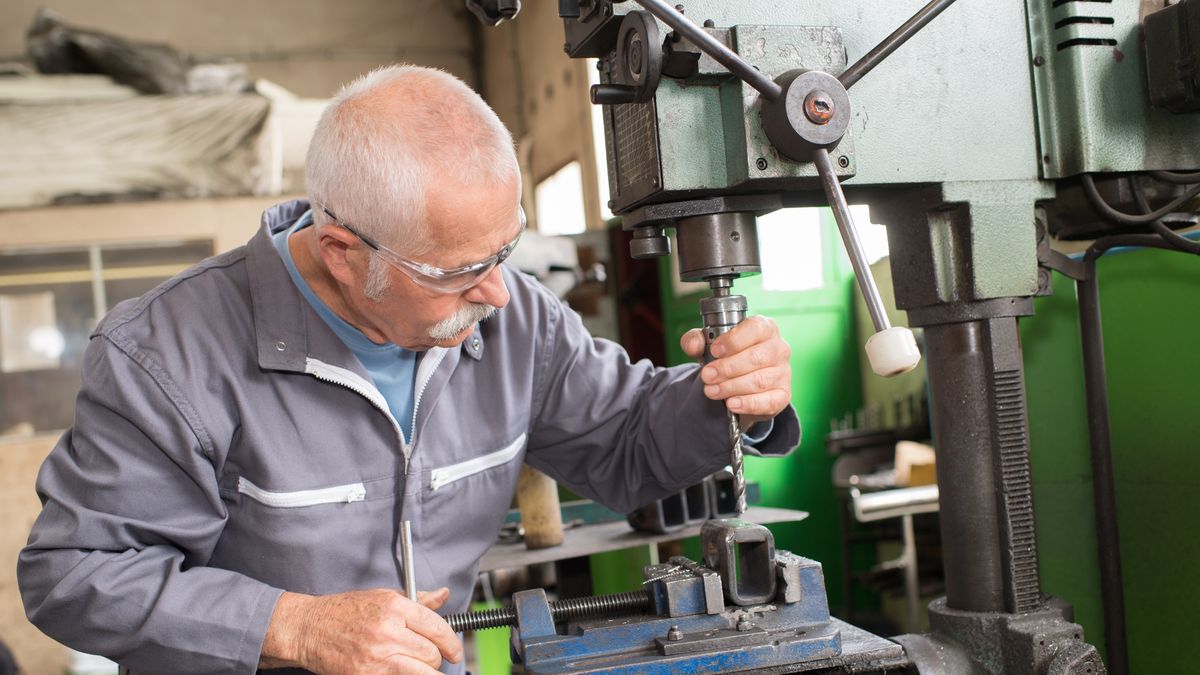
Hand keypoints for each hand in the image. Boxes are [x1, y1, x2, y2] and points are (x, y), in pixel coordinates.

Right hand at [260, 587, 460, 673]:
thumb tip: (443, 594)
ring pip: (421, 672)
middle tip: (431, 658)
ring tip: (421, 667)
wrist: (310, 628)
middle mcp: (388, 631)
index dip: (452, 643)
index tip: (454, 651)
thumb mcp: (383, 596)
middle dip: (436, 659)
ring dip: (425, 672)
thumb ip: (417, 600)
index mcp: (395, 607)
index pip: (438, 628)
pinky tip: (401, 671)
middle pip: (432, 654)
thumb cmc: (345, 611)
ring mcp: (377, 656)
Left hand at [681, 315, 791, 426]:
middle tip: (707, 375)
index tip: (715, 350)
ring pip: (759, 380)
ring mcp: (783, 372)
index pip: (754, 329)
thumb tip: (693, 345)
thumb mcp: (709, 344)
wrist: (741, 382)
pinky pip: (769, 401)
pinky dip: (749, 403)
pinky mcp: (783, 395)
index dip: (733, 340)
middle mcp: (779, 348)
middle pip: (756, 357)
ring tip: (711, 391)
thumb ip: (696, 340)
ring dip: (732, 387)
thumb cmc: (729, 356)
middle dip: (727, 368)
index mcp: (765, 328)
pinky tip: (732, 404)